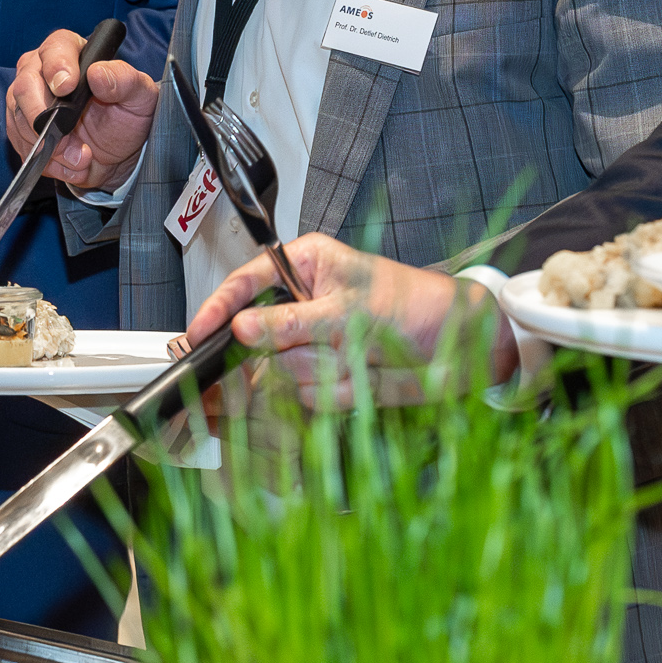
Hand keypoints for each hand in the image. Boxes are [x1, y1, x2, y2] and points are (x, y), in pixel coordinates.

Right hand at [6, 30, 154, 193]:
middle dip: (46, 119)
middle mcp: (42, 72)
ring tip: (81, 158)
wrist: (118, 156)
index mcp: (72, 53)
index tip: (66, 88)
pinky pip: (22, 144)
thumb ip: (125, 80)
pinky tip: (71, 165)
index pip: (54, 48)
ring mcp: (28, 101)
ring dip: (51, 147)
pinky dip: (47, 161)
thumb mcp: (141, 97)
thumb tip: (98, 73)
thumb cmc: (128, 118)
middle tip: (70, 141)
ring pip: (20, 120)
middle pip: (25, 85)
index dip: (56, 66)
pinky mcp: (22, 129)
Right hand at [187, 233, 464, 381]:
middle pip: (259, 338)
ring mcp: (315, 345)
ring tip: (361, 356)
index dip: (218, 309)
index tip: (197, 334)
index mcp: (306, 266)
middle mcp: (303, 305)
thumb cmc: (416, 305)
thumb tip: (242, 329)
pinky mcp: (329, 379)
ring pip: (284, 372)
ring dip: (324, 370)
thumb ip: (293, 321)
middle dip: (290, 347)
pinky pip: (311, 396)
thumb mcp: (352, 308)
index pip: (245, 283)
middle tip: (327, 344)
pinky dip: (338, 391)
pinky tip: (365, 376)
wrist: (464, 348)